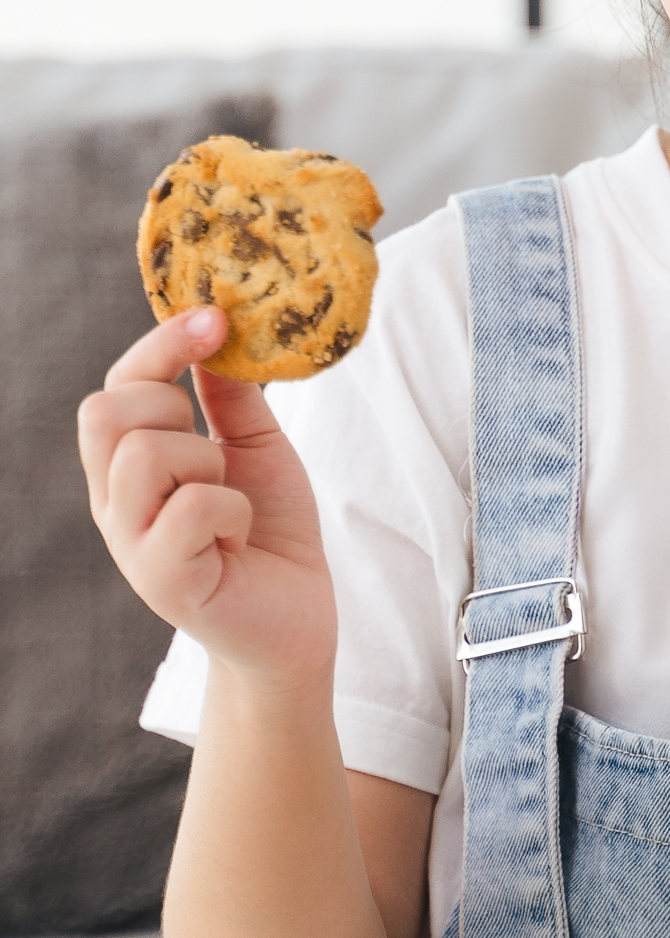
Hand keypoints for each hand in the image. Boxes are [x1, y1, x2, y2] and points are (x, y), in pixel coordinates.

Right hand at [78, 308, 336, 686]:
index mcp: (129, 466)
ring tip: (231, 500)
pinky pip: (190, 506)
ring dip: (207, 463)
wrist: (297, 620)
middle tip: (216, 447)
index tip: (215, 318)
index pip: (117, 386)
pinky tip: (239, 535)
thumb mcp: (255, 447)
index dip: (160, 344)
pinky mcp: (159, 581)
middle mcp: (115, 501)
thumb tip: (219, 330)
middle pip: (105, 411)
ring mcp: (129, 543)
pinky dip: (231, 509)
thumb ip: (230, 395)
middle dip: (172, 405)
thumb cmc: (270, 532)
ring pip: (144, 453)